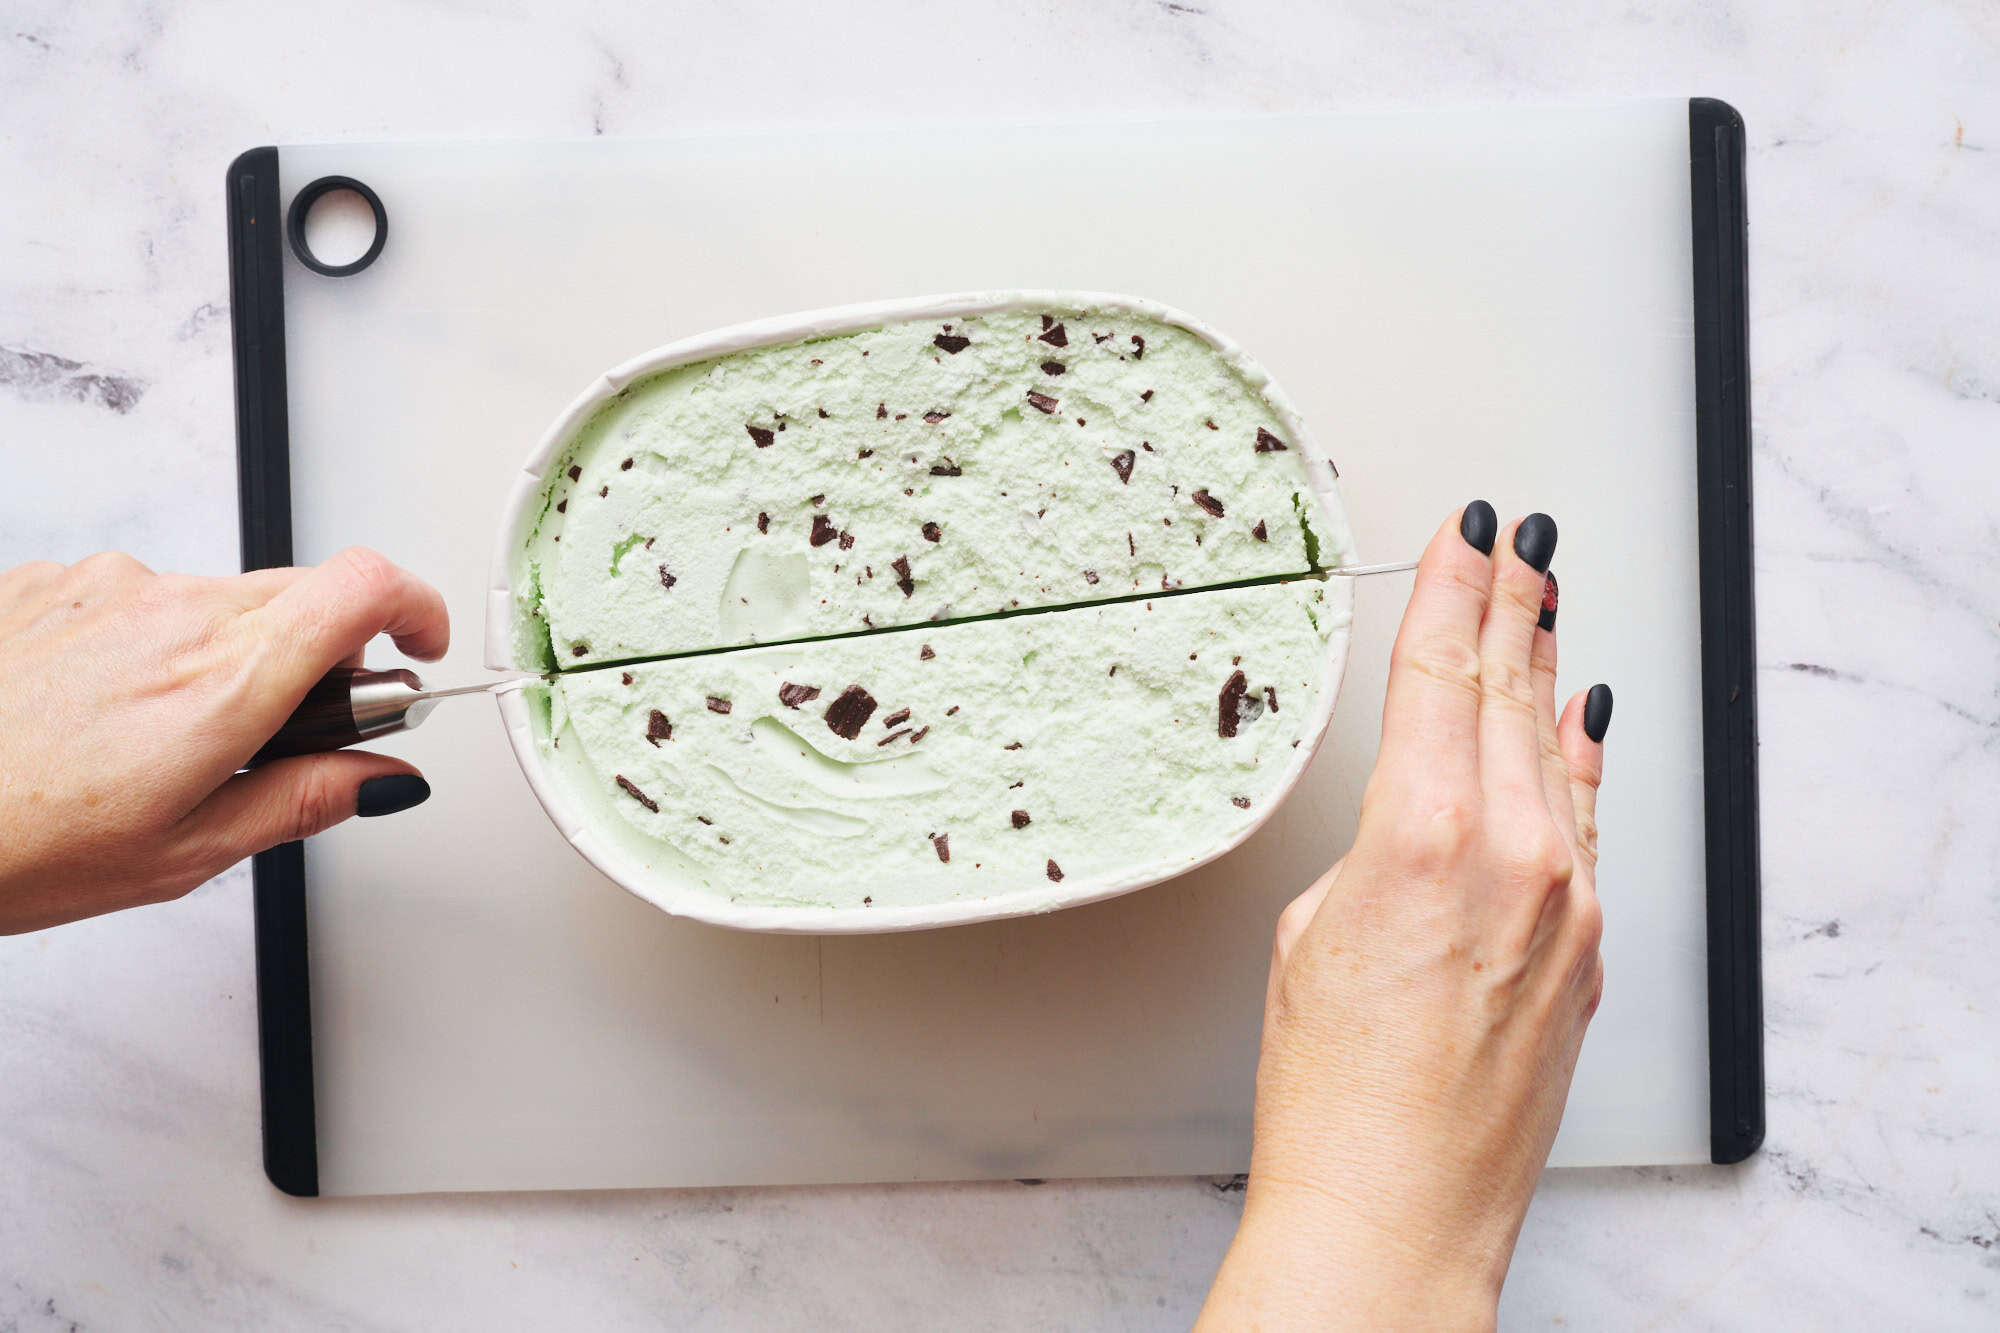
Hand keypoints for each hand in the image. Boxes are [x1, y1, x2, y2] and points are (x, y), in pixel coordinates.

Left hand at [0, 547, 448, 933]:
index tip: (415, 648)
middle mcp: (173, 610)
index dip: (415, 607)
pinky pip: (140, 597)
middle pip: (301, 595)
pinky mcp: (51, 580)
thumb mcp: (187, 851)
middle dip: (319, 657)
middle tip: (280, 735)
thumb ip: (306, 798)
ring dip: (224, 655)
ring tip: (156, 741)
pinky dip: (146, 646)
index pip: (367, 586)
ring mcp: (108, 585)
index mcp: (225, 680)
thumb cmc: (18, 843)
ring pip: (220, 599)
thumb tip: (385, 778)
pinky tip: (97, 714)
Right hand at [1201, 505, 1611, 1329]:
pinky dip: (1579, 759)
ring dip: (1544, 666)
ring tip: (1545, 601)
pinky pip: (1587, 820)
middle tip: (1519, 538)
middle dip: (1512, 602)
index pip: (1442, 673)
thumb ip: (1374, 855)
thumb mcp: (1314, 935)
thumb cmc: (1335, 1096)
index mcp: (1423, 836)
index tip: (1468, 532)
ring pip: (1554, 749)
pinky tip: (1577, 718)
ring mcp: (1567, 902)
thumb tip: (1407, 833)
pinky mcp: (1588, 949)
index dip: (1455, 587)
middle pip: (1507, 692)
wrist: (1399, 1208)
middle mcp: (1514, 856)